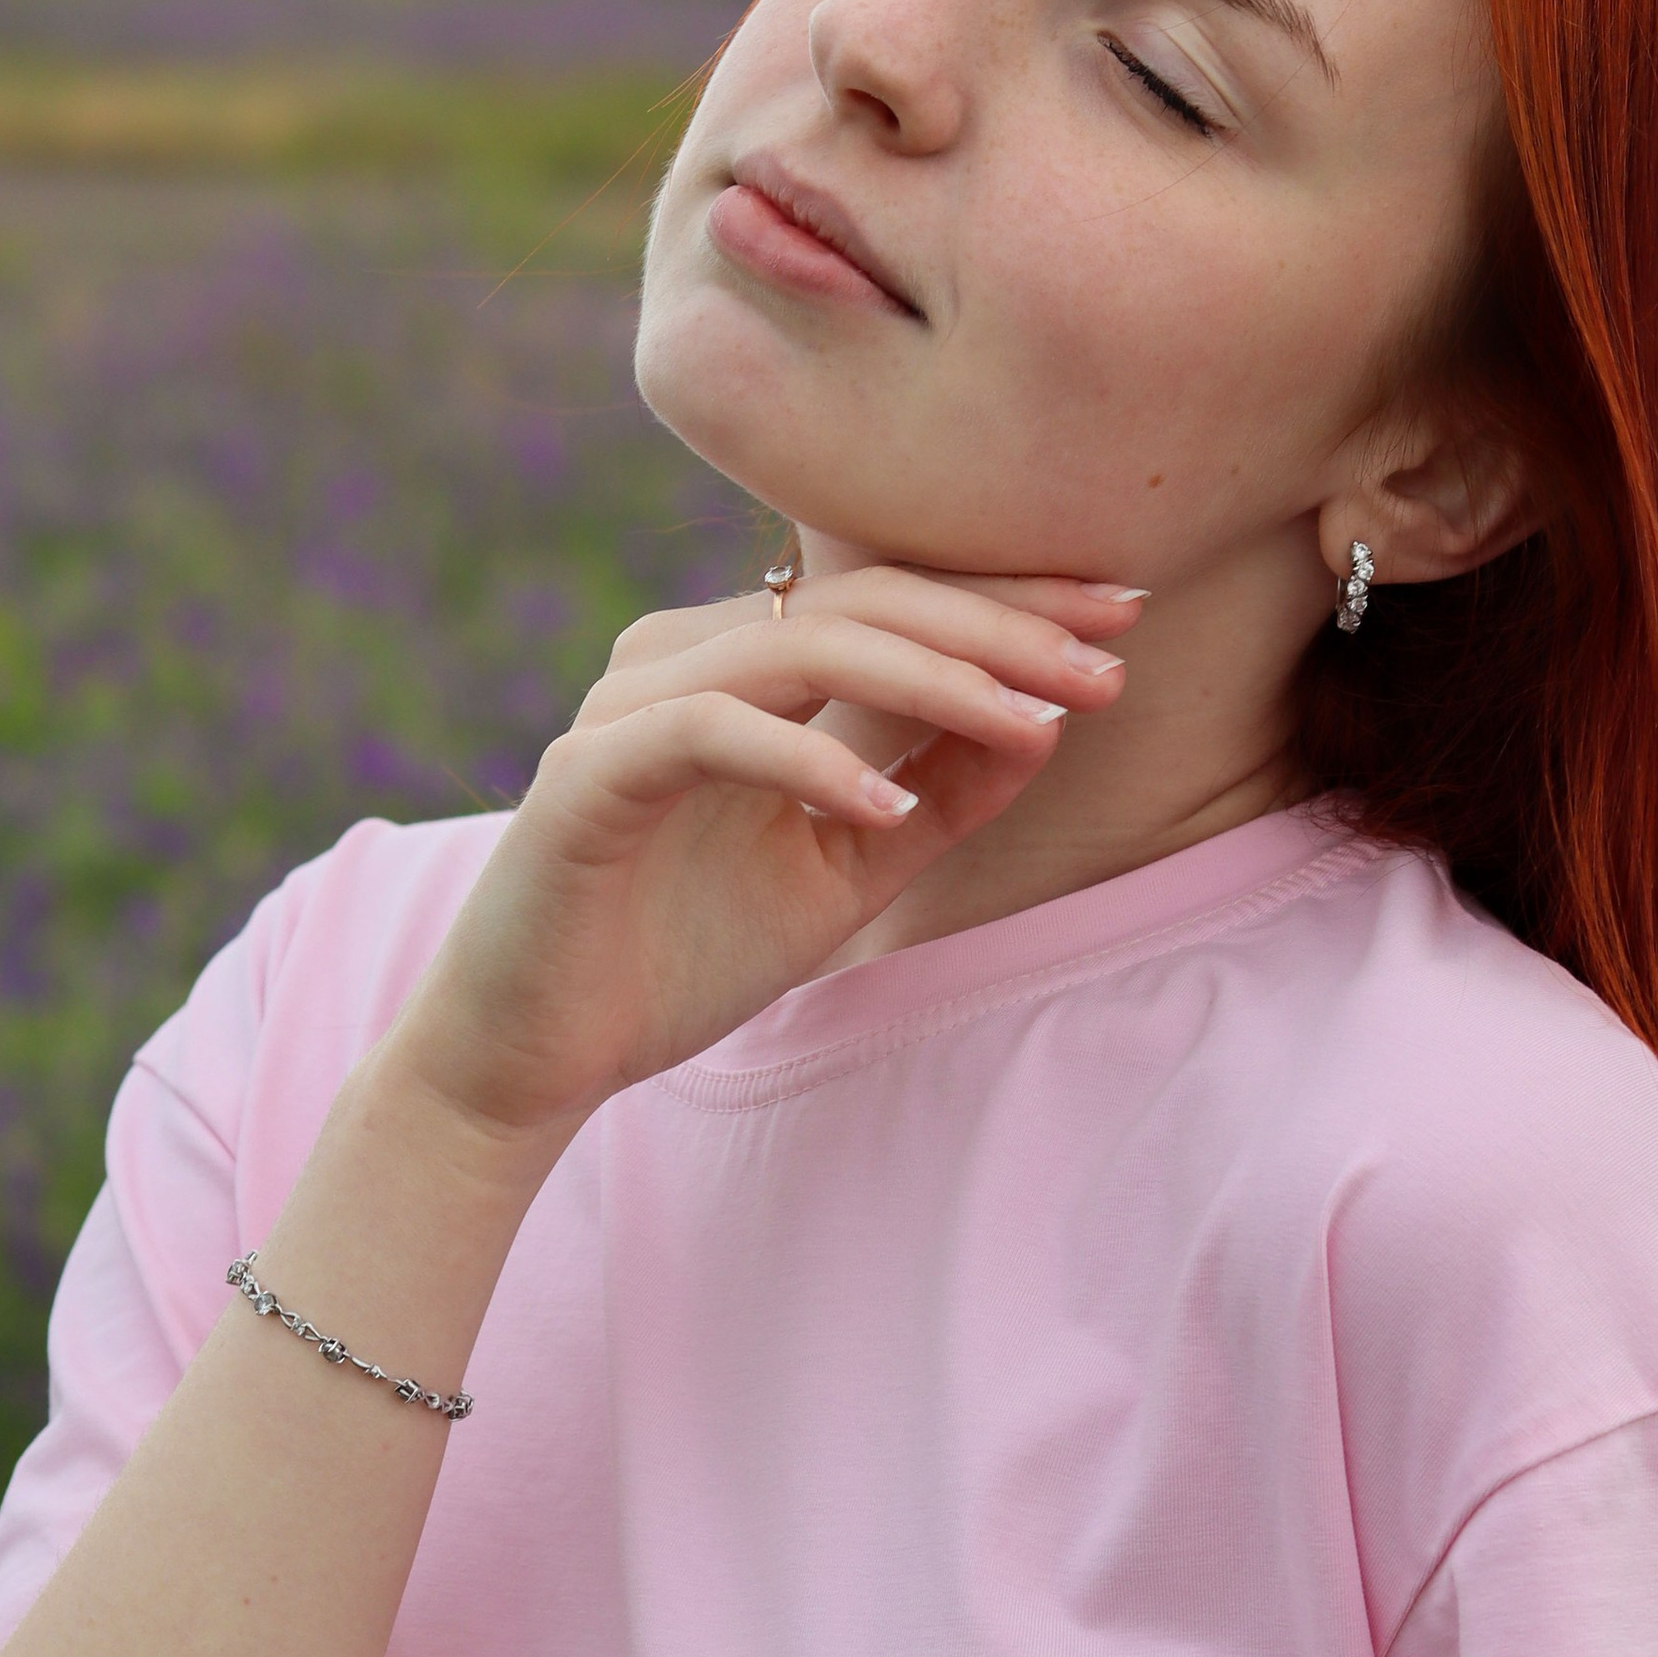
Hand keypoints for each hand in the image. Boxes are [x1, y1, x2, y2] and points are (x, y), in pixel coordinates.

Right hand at [375, 563, 1143, 1150]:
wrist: (533, 1055)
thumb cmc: (681, 957)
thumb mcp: (846, 875)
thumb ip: (939, 798)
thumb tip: (1052, 720)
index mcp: (744, 667)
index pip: (893, 604)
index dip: (1011, 602)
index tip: (1124, 616)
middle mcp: (685, 658)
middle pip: (862, 602)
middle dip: (999, 627)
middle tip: (1109, 657)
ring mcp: (631, 705)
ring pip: (802, 646)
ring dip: (934, 682)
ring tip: (1038, 722)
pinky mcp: (590, 772)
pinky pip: (715, 734)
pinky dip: (812, 762)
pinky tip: (892, 805)